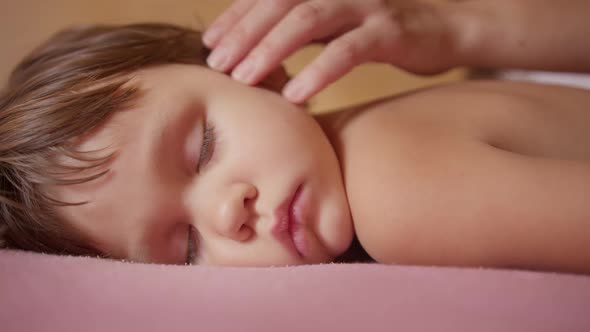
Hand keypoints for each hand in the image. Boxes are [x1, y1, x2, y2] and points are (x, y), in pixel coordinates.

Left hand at [202, 0, 458, 102]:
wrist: (445, 29)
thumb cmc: (380, 31)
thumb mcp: (336, 25)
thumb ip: (302, 29)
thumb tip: (257, 50)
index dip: (237, 17)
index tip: (210, 43)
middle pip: (281, 4)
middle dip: (245, 33)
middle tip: (217, 62)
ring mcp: (365, 6)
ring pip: (308, 20)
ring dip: (271, 50)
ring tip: (243, 77)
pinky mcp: (388, 31)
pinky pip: (347, 51)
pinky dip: (318, 72)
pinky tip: (294, 94)